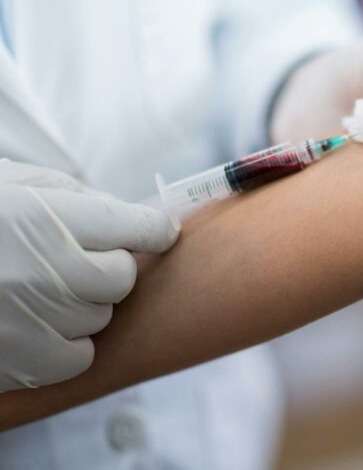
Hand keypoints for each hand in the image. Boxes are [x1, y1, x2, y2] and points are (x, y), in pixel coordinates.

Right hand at [0, 160, 178, 389]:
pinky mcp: (17, 362)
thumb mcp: (17, 186)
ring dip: (85, 304)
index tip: (161, 232)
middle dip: (108, 266)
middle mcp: (45, 273)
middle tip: (79, 258)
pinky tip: (38, 323)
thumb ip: (77, 200)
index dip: (153, 229)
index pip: (134, 227)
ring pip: (101, 317)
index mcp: (47, 218)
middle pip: (121, 278)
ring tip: (43, 288)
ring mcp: (30, 322)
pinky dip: (67, 343)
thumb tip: (130, 220)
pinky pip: (77, 358)